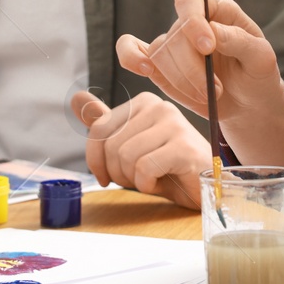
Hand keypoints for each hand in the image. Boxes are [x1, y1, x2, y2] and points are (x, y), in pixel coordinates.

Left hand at [70, 89, 209, 209]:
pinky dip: (147, 184)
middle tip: (136, 179)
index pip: (99, 128)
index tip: (108, 175)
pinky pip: (144, 168)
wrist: (206, 186)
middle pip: (111, 145)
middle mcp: (159, 106)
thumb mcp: (131, 146)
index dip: (96, 159)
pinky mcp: (183, 147)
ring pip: (126, 156)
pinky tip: (162, 181)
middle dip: (117, 172)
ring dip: (132, 179)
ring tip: (150, 179)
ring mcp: (174, 124)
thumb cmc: (168, 168)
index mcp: (144, 102)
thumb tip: (77, 97)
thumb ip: (105, 124)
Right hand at [115, 0, 283, 124]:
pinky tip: (145, 69)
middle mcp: (190, 23)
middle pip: (174, 37)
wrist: (248, 102)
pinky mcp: (159, 67)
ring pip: (158, 55)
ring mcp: (172, 44)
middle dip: (193, 69)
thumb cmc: (256, 74)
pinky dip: (131, 58)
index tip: (208, 47)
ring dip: (181, 81)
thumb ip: (240, 41)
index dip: (193, 22)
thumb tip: (213, 32)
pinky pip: (132, 52)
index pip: (191, 2)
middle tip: (217, 90)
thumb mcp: (261, 58)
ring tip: (207, 95)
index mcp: (216, 10)